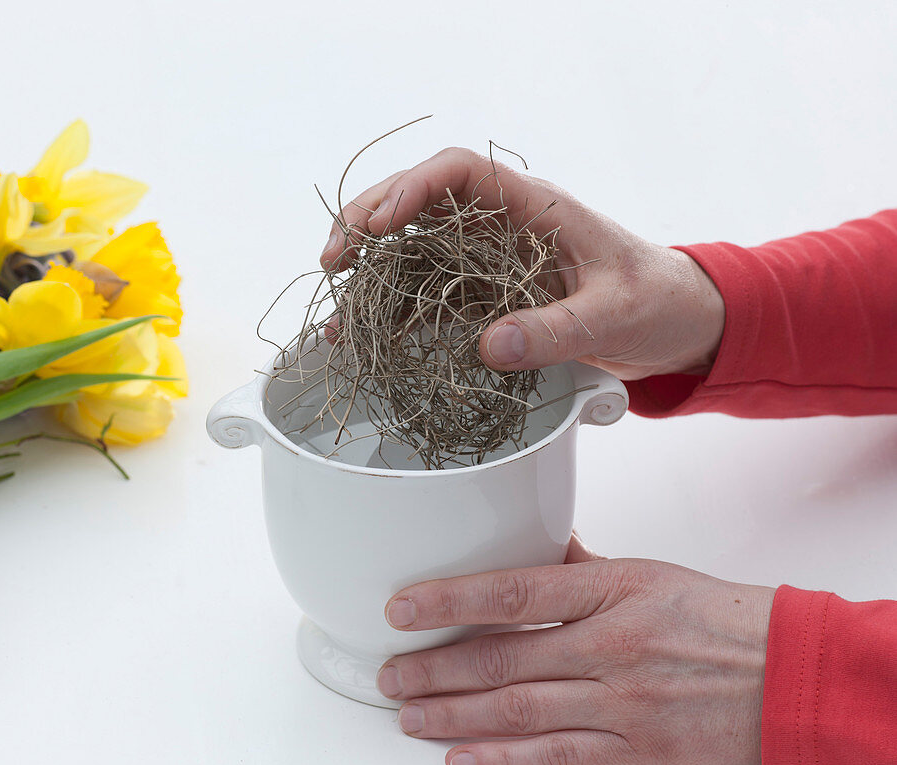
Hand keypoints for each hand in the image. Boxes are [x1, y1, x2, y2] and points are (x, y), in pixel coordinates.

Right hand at [320, 148, 725, 379]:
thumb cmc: (657, 300)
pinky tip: (364, 335)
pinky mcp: (483, 299)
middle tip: (333, 259)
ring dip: (370, 273)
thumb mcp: (615, 315)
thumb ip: (558, 330)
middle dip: (367, 223)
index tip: (378, 226)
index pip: (457, 173)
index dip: (410, 189)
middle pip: (417, 203)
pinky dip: (393, 313)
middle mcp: (499, 226)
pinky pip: (428, 297)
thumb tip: (491, 346)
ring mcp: (486, 262)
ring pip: (412, 250)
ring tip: (335, 304)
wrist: (676, 325)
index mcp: (533, 206)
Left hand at [377, 534, 774, 764]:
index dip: (448, 601)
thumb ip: (580, 567)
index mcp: (610, 592)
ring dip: (454, 715)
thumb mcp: (648, 572)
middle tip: (389, 675)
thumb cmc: (719, 617)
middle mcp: (610, 647)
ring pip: (519, 711)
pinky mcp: (637, 751)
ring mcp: (622, 703)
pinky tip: (463, 759)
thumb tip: (531, 546)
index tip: (400, 609)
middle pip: (502, 659)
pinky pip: (559, 759)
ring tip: (409, 716)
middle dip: (435, 669)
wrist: (791, 673)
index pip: (512, 591)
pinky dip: (505, 762)